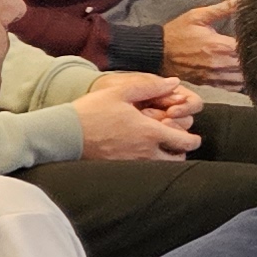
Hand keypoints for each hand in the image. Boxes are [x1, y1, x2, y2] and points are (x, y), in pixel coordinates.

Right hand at [74, 81, 202, 160]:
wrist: (62, 134)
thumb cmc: (91, 111)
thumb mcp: (121, 92)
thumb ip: (151, 87)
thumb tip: (174, 82)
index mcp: (150, 133)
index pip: (186, 142)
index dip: (194, 139)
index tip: (191, 135)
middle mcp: (145, 153)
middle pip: (178, 160)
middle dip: (182, 152)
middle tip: (176, 142)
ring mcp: (132, 165)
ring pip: (162, 169)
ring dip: (166, 160)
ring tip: (160, 150)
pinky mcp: (118, 171)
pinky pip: (144, 173)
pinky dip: (150, 167)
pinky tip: (142, 156)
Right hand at [159, 1, 242, 87]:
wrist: (155, 53)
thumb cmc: (177, 33)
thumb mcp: (198, 16)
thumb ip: (223, 8)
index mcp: (220, 46)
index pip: (249, 48)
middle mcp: (219, 64)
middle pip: (249, 66)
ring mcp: (214, 76)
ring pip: (243, 79)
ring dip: (251, 72)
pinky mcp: (209, 83)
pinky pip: (232, 87)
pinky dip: (241, 83)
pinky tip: (245, 75)